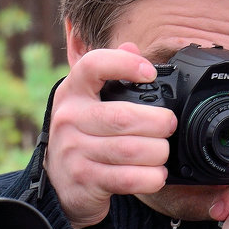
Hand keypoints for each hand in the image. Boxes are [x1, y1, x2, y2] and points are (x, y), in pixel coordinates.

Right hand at [45, 43, 177, 228]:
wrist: (60, 182)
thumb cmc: (83, 134)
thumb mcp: (89, 101)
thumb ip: (111, 73)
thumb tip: (132, 46)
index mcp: (72, 91)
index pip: (93, 65)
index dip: (125, 63)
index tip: (149, 73)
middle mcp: (69, 118)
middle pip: (124, 117)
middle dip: (159, 122)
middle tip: (169, 125)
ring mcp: (73, 150)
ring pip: (131, 150)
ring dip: (158, 152)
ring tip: (163, 151)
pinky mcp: (84, 180)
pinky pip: (128, 178)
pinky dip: (151, 177)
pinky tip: (156, 173)